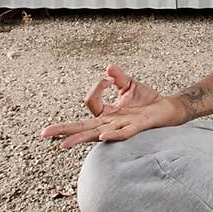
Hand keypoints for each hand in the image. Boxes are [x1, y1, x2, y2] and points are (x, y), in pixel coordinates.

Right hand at [40, 62, 184, 149]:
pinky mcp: (136, 128)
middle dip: (63, 130)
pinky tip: (101, 136)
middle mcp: (110, 123)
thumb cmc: (148, 100)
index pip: (90, 103)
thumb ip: (118, 76)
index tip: (110, 79)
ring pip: (95, 134)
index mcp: (107, 114)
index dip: (97, 88)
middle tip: (43, 134)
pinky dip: (111, 134)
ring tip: (63, 144)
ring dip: (79, 138)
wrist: (168, 109)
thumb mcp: (130, 85)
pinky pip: (121, 133)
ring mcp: (121, 127)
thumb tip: (108, 67)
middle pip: (81, 127)